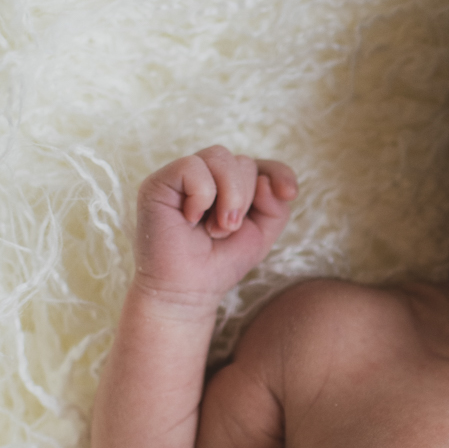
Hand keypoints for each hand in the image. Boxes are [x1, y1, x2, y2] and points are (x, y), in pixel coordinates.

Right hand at [132, 147, 296, 314]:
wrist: (187, 291)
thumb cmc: (220, 263)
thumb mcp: (261, 235)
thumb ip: (275, 206)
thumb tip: (264, 180)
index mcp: (229, 185)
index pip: (260, 164)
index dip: (279, 172)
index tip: (289, 194)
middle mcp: (205, 175)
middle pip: (242, 162)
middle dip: (245, 200)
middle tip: (228, 230)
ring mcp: (181, 177)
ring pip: (220, 156)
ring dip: (228, 197)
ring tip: (214, 229)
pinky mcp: (159, 182)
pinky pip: (192, 167)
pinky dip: (201, 196)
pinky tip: (190, 219)